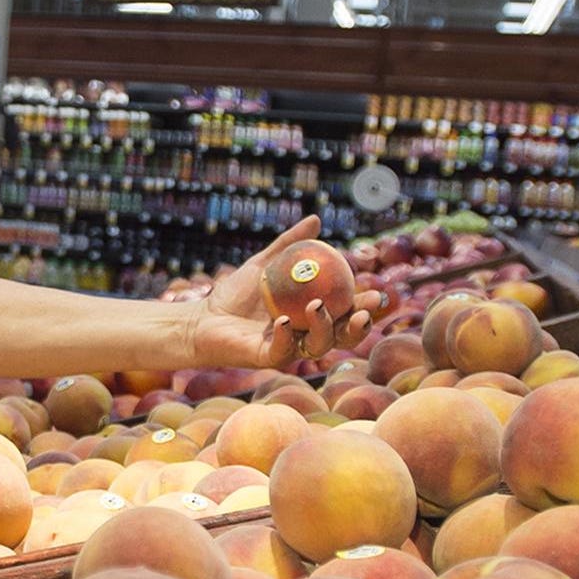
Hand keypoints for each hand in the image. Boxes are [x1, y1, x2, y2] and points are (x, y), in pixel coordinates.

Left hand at [188, 216, 383, 367]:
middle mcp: (305, 335)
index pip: (345, 313)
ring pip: (318, 347)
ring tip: (316, 305)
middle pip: (342, 337)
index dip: (363, 308)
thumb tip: (315, 219)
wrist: (203, 317)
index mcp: (311, 315)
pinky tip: (284, 322)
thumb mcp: (264, 263)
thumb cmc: (235, 293)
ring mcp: (288, 349)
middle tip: (362, 311)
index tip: (375, 293)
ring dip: (324, 328)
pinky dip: (286, 337)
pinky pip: (283, 352)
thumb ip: (290, 245)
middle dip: (358, 327)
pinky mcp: (266, 359)